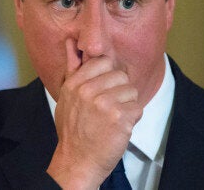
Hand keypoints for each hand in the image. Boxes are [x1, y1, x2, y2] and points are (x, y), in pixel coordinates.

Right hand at [46, 39, 142, 188]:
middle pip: (121, 76)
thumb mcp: (66, 96)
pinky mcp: (120, 118)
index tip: (104, 90)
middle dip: (119, 92)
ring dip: (127, 106)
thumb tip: (71, 41)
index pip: (103, 61)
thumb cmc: (73, 129)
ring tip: (112, 119)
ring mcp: (104, 104)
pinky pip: (137, 108)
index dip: (108, 75)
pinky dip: (132, 119)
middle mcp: (88, 91)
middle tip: (107, 110)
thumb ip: (72, 68)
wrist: (77, 161)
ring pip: (131, 92)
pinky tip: (119, 128)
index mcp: (75, 83)